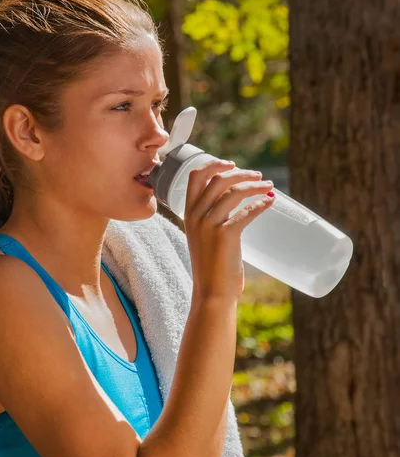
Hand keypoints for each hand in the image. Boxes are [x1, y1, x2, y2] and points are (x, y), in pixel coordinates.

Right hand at [183, 159, 273, 300]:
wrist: (211, 292)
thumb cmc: (211, 267)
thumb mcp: (203, 237)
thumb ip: (212, 219)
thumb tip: (238, 203)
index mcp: (188, 213)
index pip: (195, 176)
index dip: (214, 164)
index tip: (232, 164)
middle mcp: (196, 215)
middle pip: (218, 179)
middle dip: (241, 173)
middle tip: (259, 177)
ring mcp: (209, 224)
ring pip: (234, 191)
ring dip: (255, 186)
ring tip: (269, 187)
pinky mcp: (225, 235)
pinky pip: (246, 211)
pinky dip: (260, 204)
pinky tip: (269, 203)